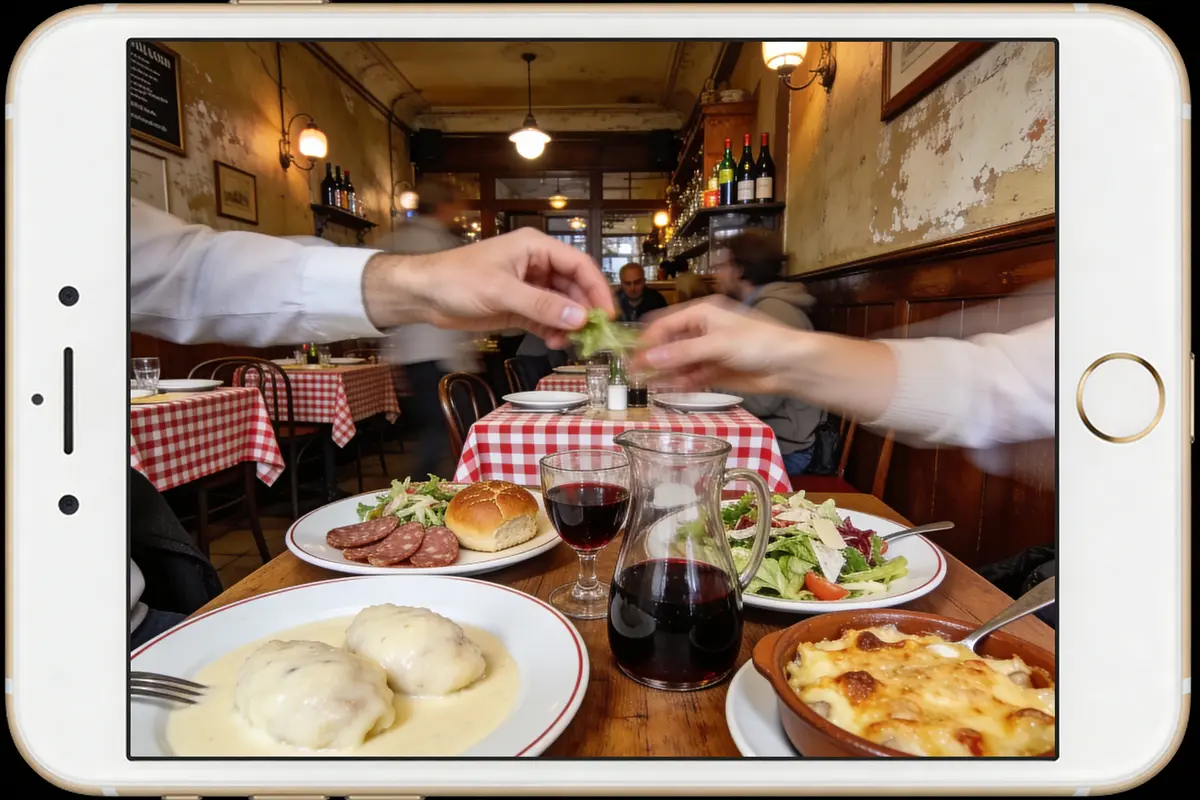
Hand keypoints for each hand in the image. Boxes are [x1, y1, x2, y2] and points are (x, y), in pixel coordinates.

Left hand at [364, 228, 615, 346]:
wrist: (423, 295)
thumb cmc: (457, 280)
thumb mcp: (502, 291)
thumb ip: (542, 305)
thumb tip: (579, 318)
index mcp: (535, 248)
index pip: (579, 265)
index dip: (597, 288)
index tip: (607, 315)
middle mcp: (537, 265)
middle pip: (574, 287)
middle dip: (584, 311)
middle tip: (594, 336)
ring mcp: (528, 287)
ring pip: (561, 306)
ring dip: (569, 324)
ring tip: (573, 343)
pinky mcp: (518, 308)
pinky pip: (545, 319)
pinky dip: (552, 331)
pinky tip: (555, 343)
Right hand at [633, 297, 804, 393]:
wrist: (790, 365)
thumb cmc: (759, 343)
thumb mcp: (717, 344)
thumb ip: (683, 353)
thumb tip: (649, 359)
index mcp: (702, 313)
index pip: (666, 324)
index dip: (648, 340)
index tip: (631, 356)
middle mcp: (703, 331)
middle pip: (670, 344)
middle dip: (653, 358)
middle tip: (632, 373)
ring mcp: (709, 353)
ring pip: (679, 363)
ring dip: (663, 373)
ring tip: (644, 385)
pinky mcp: (716, 372)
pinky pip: (691, 377)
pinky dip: (679, 383)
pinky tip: (666, 389)